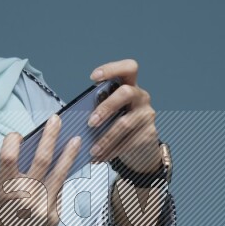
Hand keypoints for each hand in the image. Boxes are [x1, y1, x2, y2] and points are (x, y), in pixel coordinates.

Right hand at [0, 113, 81, 225]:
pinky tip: (61, 173)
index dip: (11, 141)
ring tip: (76, 140)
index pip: (8, 157)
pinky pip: (58, 192)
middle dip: (51, 136)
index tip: (16, 135)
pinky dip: (58, 181)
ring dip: (69, 154)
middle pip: (42, 159)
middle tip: (56, 119)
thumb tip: (34, 146)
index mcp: (4, 190)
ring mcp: (41, 210)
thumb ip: (11, 171)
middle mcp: (24, 199)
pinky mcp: (53, 218)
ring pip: (59, 174)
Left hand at [86, 58, 161, 172]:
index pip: (129, 68)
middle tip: (90, 123)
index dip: (112, 69)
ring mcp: (147, 115)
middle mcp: (141, 96)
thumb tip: (75, 115)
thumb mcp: (112, 111)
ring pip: (125, 124)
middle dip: (106, 107)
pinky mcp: (149, 133)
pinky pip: (128, 142)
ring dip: (105, 138)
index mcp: (131, 85)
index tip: (93, 78)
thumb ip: (99, 106)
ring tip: (92, 150)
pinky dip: (111, 151)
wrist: (141, 147)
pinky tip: (100, 157)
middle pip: (126, 93)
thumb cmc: (118, 123)